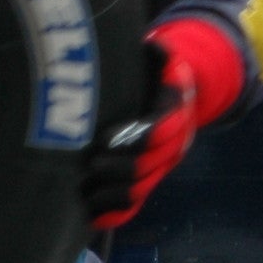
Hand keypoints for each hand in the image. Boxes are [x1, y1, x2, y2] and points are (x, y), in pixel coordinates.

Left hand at [89, 17, 245, 230]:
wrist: (170, 92)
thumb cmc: (154, 68)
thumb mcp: (159, 54)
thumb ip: (156, 51)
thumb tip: (152, 45)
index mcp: (176, 111)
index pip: (161, 130)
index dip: (136, 138)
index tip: (105, 138)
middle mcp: (174, 143)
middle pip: (150, 165)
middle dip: (120, 168)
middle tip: (90, 165)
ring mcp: (161, 166)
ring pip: (142, 189)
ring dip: (114, 195)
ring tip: (86, 192)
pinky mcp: (147, 180)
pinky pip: (135, 204)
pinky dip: (115, 214)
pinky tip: (92, 217)